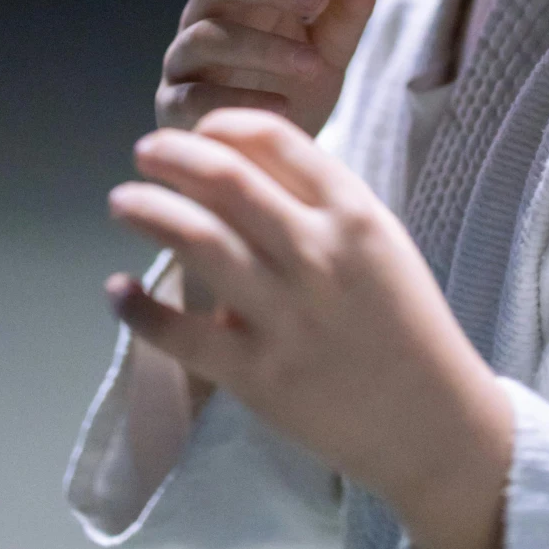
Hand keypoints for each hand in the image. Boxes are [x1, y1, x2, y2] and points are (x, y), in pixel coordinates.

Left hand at [107, 108, 514, 548]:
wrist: (431, 423)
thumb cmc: (403, 324)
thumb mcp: (380, 241)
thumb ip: (322, 202)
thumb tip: (242, 163)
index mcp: (354, 214)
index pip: (275, 139)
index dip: (223, 126)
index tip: (199, 133)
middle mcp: (318, 254)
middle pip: (225, 179)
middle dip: (172, 156)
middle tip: (145, 153)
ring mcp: (285, 315)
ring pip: (196, 240)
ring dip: (147, 210)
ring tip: (122, 201)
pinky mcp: (257, 374)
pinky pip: (179, 332)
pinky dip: (138, 309)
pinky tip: (117, 291)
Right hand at [157, 0, 376, 139]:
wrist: (262, 156)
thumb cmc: (291, 90)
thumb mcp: (327, 56)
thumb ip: (344, 20)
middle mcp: (206, 16)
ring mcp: (184, 61)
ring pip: (206, 35)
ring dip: (263, 45)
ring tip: (312, 63)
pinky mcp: (173, 108)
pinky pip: (194, 96)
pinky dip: (238, 98)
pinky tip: (281, 105)